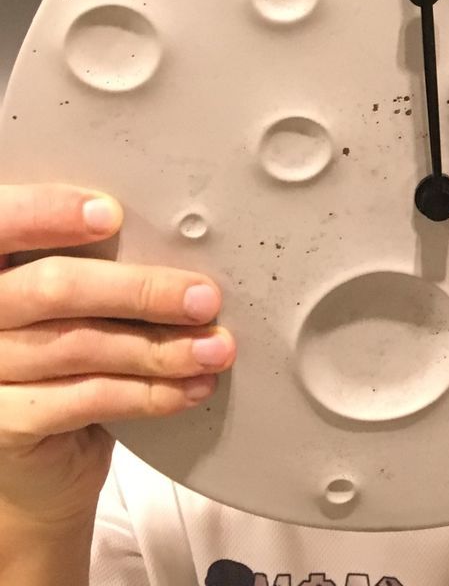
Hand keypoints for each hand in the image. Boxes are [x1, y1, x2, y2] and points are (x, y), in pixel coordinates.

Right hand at [0, 184, 235, 528]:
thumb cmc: (62, 349)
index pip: (3, 221)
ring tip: (214, 349)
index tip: (109, 213)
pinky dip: (149, 393)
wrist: (34, 449)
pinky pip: (86, 398)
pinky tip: (191, 387)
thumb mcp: (69, 298)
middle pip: (53, 288)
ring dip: (160, 348)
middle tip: (204, 299)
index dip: (46, 213)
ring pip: (80, 345)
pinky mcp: (4, 424)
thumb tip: (183, 240)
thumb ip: (97, 262)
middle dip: (139, 291)